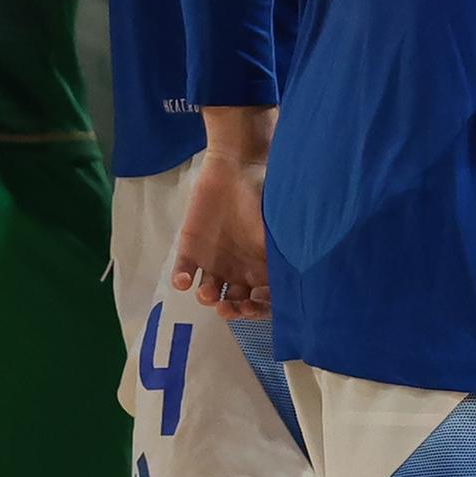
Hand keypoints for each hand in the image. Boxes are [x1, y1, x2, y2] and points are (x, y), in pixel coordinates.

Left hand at [170, 152, 269, 319]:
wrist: (235, 166)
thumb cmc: (261, 196)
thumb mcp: (275, 230)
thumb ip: (279, 257)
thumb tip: (293, 285)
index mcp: (260, 269)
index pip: (259, 301)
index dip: (256, 309)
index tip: (253, 305)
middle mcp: (237, 271)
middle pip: (234, 303)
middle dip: (231, 310)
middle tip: (228, 309)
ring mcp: (213, 262)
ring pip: (209, 292)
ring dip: (208, 298)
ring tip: (208, 294)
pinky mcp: (191, 249)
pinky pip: (184, 271)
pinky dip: (182, 279)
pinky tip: (184, 280)